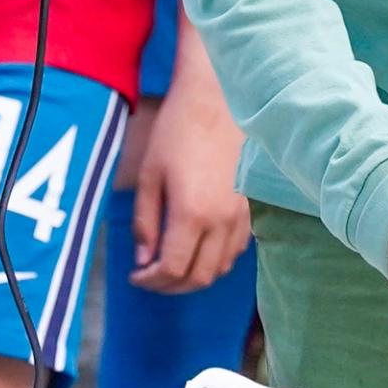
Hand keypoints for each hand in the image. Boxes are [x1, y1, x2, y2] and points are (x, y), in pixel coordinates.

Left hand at [128, 75, 251, 292]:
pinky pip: (236, 251)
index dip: (151, 281)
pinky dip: (215, 261)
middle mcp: (221, 223)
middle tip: (150, 277)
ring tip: (171, 267)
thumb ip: (145, 223)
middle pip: (198, 278)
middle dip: (170, 286)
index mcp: (191, 214)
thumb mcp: (149, 176)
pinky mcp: (250, 209)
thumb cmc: (177, 132)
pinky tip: (198, 250)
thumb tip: (144, 259)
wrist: (216, 101)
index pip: (173, 270)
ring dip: (194, 277)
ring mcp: (240, 218)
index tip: (136, 276)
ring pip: (220, 269)